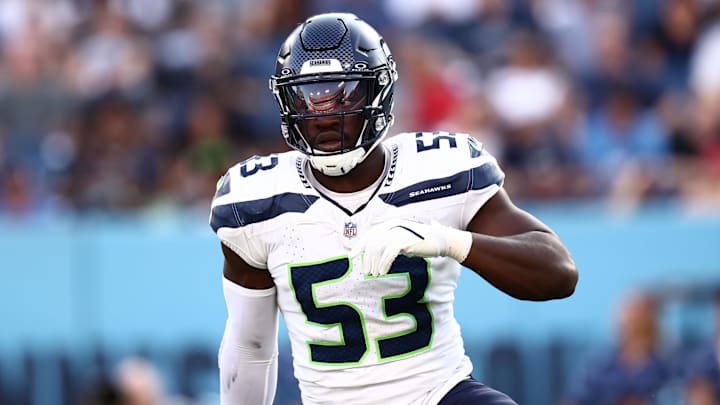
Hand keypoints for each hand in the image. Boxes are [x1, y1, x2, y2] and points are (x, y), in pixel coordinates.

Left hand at [349, 219, 471, 276]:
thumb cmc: (421, 242)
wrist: (441, 240)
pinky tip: (383, 272)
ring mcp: (399, 232)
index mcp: (390, 225)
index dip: (359, 246)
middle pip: (371, 242)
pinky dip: (384, 264)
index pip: (369, 235)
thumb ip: (389, 244)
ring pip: (378, 247)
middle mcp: (392, 226)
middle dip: (366, 259)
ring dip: (374, 263)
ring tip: (375, 274)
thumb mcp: (402, 241)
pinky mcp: (406, 240)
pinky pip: (389, 253)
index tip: (351, 257)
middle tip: (367, 272)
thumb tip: (373, 255)